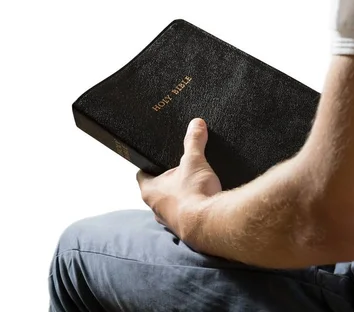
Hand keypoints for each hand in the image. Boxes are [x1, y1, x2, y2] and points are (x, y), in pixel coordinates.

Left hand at [137, 118, 221, 236]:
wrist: (211, 224)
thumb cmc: (194, 194)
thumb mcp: (194, 161)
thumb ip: (193, 141)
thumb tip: (196, 124)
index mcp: (150, 191)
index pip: (142, 175)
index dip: (149, 167)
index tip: (155, 161)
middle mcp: (156, 209)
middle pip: (158, 191)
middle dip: (169, 183)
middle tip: (181, 171)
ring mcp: (170, 221)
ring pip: (171, 206)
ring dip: (181, 198)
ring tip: (195, 187)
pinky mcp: (186, 230)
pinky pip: (186, 217)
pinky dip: (193, 210)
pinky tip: (205, 202)